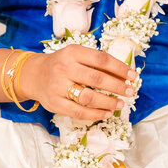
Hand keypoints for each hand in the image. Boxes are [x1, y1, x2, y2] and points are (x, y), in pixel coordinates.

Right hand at [18, 45, 133, 122]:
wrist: (34, 75)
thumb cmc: (62, 64)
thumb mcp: (76, 55)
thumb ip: (96, 62)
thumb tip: (124, 74)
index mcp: (73, 52)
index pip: (102, 59)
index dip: (120, 68)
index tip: (133, 76)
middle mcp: (64, 68)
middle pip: (97, 79)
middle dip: (118, 86)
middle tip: (130, 91)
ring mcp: (58, 87)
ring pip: (89, 97)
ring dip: (109, 102)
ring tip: (121, 104)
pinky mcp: (55, 104)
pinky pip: (79, 112)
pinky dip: (96, 114)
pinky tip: (107, 113)